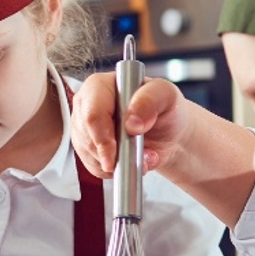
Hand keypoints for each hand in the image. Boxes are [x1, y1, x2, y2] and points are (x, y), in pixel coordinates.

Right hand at [71, 73, 189, 178]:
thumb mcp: (166, 96)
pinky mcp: (87, 146)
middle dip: (112, 154)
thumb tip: (131, 122)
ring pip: (89, 154)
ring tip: (141, 156)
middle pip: (87, 137)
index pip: (92, 113)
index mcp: (101, 85)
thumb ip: (149, 101)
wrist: (169, 132)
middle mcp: (87, 104)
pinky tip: (129, 160)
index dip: (102, 137)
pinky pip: (93, 166)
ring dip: (116, 162)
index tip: (114, 156)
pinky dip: (113, 170)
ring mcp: (84, 127)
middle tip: (139, 157)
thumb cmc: (166, 108)